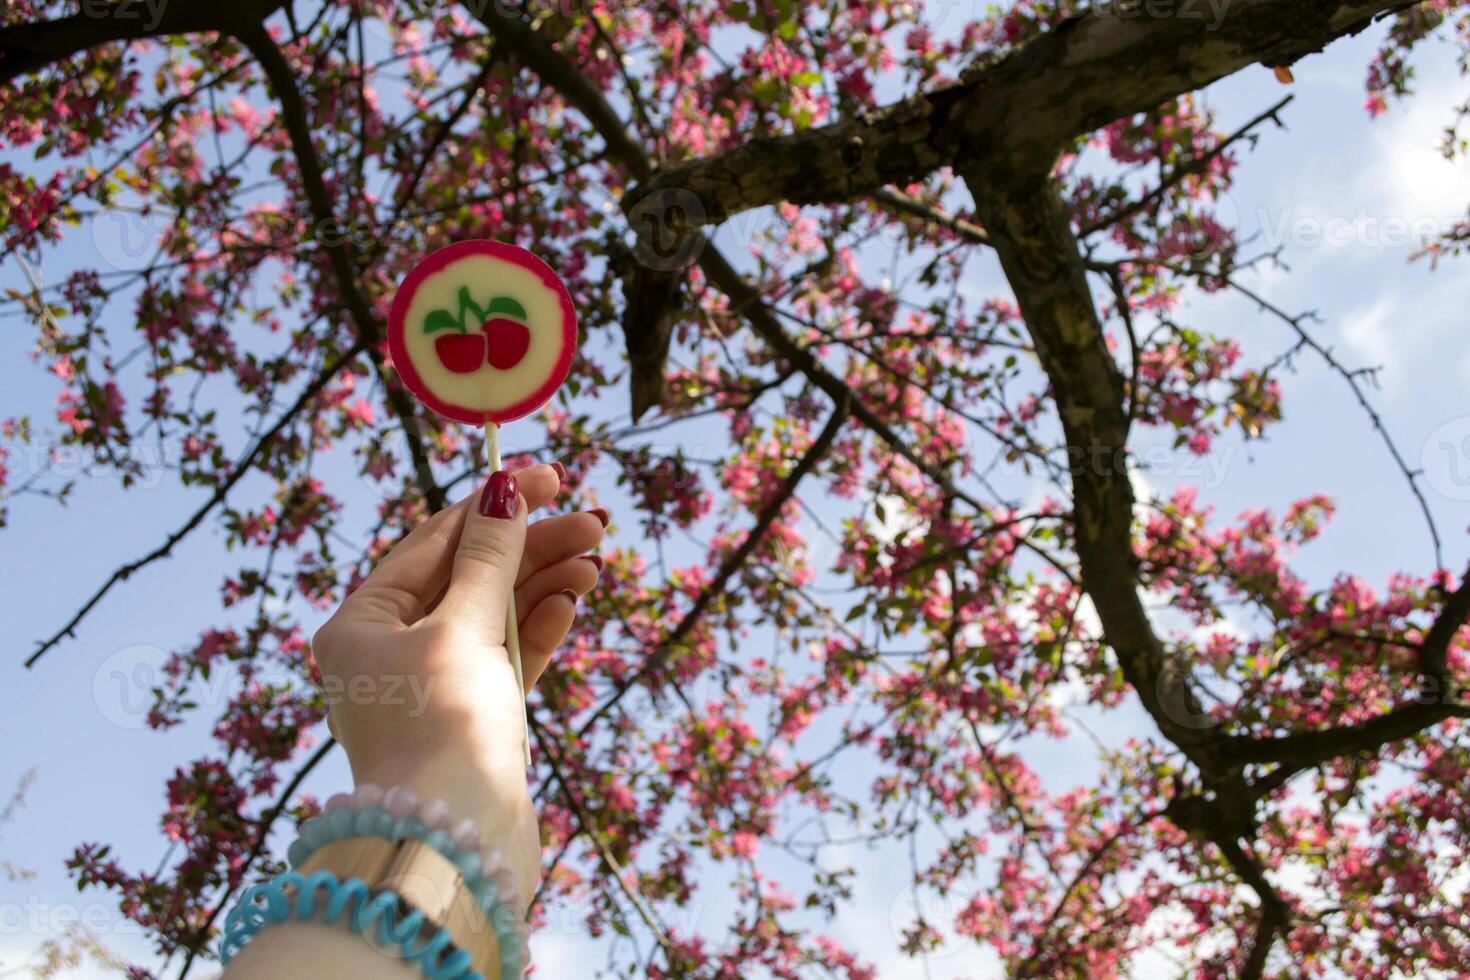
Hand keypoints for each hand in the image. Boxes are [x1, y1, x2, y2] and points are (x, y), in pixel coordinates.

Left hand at [310, 461, 605, 901]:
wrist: (453, 844)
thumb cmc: (443, 727)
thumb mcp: (463, 627)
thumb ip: (490, 558)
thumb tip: (503, 490)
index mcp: (361, 624)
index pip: (433, 541)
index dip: (493, 505)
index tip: (548, 475)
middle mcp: (390, 651)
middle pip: (470, 576)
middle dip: (532, 547)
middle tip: (594, 522)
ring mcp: (435, 686)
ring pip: (494, 615)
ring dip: (543, 584)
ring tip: (595, 559)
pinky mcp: (474, 717)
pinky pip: (506, 657)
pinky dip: (537, 630)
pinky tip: (571, 603)